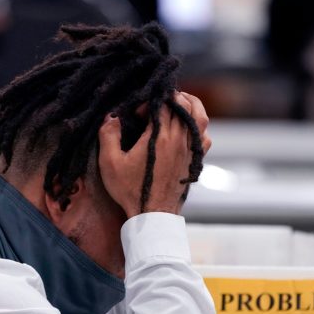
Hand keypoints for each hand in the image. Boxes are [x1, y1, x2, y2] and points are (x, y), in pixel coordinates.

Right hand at [98, 92, 210, 217]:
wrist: (152, 215)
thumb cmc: (131, 190)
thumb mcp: (110, 163)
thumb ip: (108, 135)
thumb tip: (111, 116)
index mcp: (159, 137)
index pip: (163, 103)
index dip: (151, 100)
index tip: (138, 112)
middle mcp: (179, 140)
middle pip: (184, 105)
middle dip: (169, 98)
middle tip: (156, 102)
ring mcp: (190, 150)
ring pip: (199, 117)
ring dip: (190, 104)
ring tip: (178, 103)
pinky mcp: (194, 161)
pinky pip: (205, 136)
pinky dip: (199, 125)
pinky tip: (187, 128)